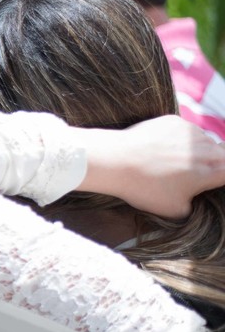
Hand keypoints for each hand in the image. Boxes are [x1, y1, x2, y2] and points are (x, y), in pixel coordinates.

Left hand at [83, 115, 224, 218]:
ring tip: (173, 161)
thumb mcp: (174, 210)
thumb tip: (195, 197)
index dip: (221, 176)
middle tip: (193, 172)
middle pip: (221, 154)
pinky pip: (185, 130)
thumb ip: (195, 204)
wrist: (117, 161)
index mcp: (211, 172)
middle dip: (213, 163)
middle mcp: (206, 149)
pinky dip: (179, 139)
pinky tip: (160, 149)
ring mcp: (191, 132)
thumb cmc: (145, 189)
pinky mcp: (174, 121)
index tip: (212, 180)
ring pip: (204, 140)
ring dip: (196, 149)